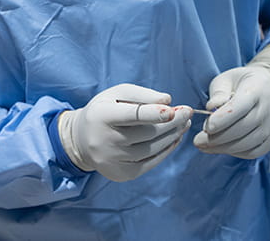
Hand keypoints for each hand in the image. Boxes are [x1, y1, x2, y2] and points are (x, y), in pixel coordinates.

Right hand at [58, 83, 192, 181]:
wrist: (82, 140)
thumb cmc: (104, 110)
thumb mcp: (116, 94)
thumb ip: (142, 94)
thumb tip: (168, 101)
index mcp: (102, 116)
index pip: (132, 115)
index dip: (154, 113)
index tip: (174, 109)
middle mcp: (105, 141)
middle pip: (146, 133)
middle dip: (171, 122)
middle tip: (187, 112)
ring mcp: (113, 161)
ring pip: (152, 148)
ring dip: (172, 136)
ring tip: (183, 123)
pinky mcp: (122, 174)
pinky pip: (151, 162)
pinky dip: (166, 150)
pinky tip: (175, 138)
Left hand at [194, 44, 269, 159]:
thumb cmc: (241, 83)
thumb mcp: (226, 80)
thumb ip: (218, 93)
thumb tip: (210, 107)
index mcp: (257, 88)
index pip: (241, 107)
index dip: (222, 119)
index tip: (205, 128)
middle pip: (244, 127)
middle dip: (219, 137)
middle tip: (198, 141)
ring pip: (250, 143)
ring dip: (225, 148)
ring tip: (206, 146)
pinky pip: (256, 151)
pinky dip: (237, 153)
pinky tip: (223, 148)